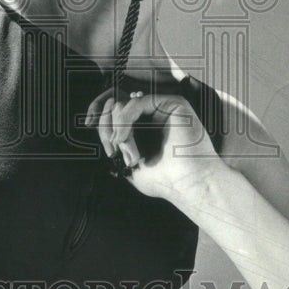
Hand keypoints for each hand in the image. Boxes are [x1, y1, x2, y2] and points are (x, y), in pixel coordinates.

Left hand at [86, 88, 226, 205]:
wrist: (190, 185)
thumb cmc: (165, 180)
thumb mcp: (131, 164)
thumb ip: (119, 144)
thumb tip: (99, 126)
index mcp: (149, 126)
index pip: (118, 116)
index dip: (105, 128)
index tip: (108, 149)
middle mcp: (157, 114)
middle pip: (119, 107)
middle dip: (109, 128)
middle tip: (114, 150)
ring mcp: (165, 108)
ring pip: (126, 105)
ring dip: (118, 128)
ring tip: (122, 148)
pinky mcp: (174, 103)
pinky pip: (137, 103)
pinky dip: (124, 120)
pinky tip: (123, 137)